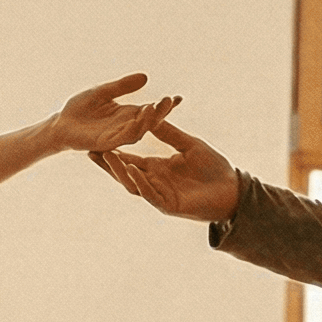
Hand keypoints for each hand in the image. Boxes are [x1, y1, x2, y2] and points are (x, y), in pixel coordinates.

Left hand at [45, 73, 164, 152]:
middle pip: (149, 121)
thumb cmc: (80, 107)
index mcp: (128, 114)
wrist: (60, 123)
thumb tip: (145, 77)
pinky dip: (131, 129)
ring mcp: (117, 136)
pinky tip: (138, 120)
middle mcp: (126, 126)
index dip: (165, 105)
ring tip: (156, 107)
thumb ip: (122, 86)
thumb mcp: (103, 91)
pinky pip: (122, 137)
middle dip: (161, 112)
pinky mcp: (106, 143)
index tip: (179, 97)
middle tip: (171, 101)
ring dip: (148, 120)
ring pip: (138, 130)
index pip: (151, 110)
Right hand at [91, 110, 240, 222]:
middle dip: (106, 163)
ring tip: (107, 156)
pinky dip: (140, 182)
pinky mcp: (169, 205)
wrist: (232, 189)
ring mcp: (160, 195)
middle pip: (124, 173)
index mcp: (156, 169)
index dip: (113, 152)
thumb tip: (151, 116)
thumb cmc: (213, 168)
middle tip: (89, 150)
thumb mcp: (189, 144)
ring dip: (119, 171)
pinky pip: (150, 194)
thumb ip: (169, 133)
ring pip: (133, 184)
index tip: (96, 140)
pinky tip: (131, 170)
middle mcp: (154, 182)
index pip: (128, 160)